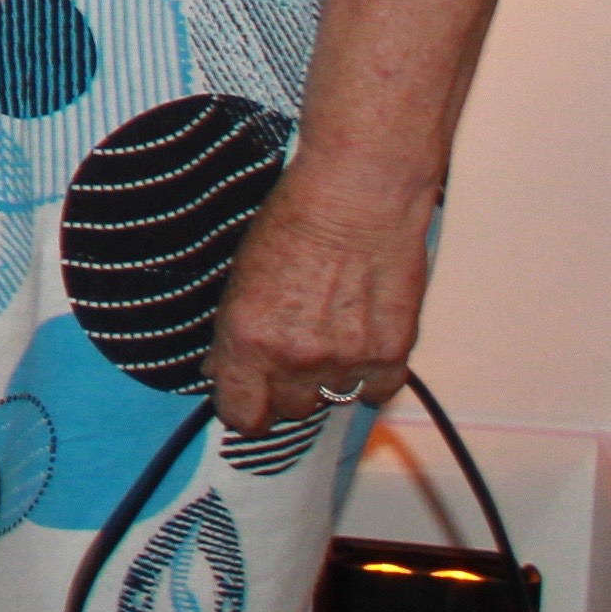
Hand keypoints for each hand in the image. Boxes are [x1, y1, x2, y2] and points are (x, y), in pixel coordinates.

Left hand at [206, 162, 432, 432]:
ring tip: (329, 330)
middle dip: (285, 385)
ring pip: (331, 400)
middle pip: (288, 410)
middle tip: (292, 346)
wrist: (358, 196)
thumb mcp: (239, 276)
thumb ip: (232, 335)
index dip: (242, 409)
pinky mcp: (391, 355)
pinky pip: (375, 392)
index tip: (247, 399)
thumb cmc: (294, 222)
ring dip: (328, 378)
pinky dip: (369, 375)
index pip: (241, 416)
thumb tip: (219, 371)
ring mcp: (346, 361)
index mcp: (248, 339)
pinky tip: (361, 338)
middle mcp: (295, 358)